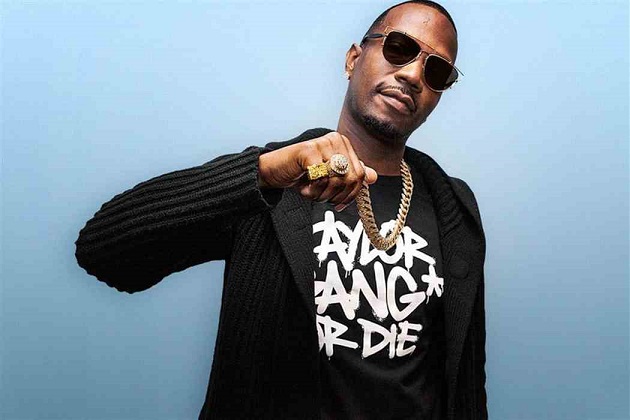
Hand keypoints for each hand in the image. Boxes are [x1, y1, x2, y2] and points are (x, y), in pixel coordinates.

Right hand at [258, 132, 377, 210]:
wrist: (275, 171)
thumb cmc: (302, 174)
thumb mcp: (329, 177)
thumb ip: (350, 175)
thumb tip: (373, 177)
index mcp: (344, 144)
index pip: (359, 175)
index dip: (350, 195)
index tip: (338, 204)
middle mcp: (336, 139)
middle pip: (351, 178)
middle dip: (337, 196)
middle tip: (322, 199)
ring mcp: (322, 143)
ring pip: (337, 179)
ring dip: (323, 194)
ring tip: (312, 192)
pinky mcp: (309, 150)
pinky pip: (321, 178)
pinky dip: (312, 190)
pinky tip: (304, 187)